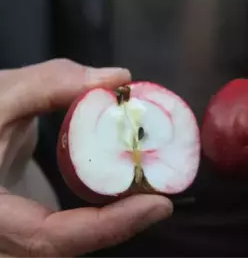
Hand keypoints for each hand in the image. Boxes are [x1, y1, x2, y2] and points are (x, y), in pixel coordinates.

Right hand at [0, 59, 172, 257]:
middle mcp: (2, 237)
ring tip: (152, 192)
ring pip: (70, 243)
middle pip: (67, 247)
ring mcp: (15, 233)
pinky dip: (101, 215)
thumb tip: (118, 78)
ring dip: (115, 223)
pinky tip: (125, 189)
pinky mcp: (28, 222)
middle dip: (120, 226)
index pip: (49, 237)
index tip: (159, 205)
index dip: (108, 226)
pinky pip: (68, 230)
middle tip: (162, 198)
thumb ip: (51, 83)